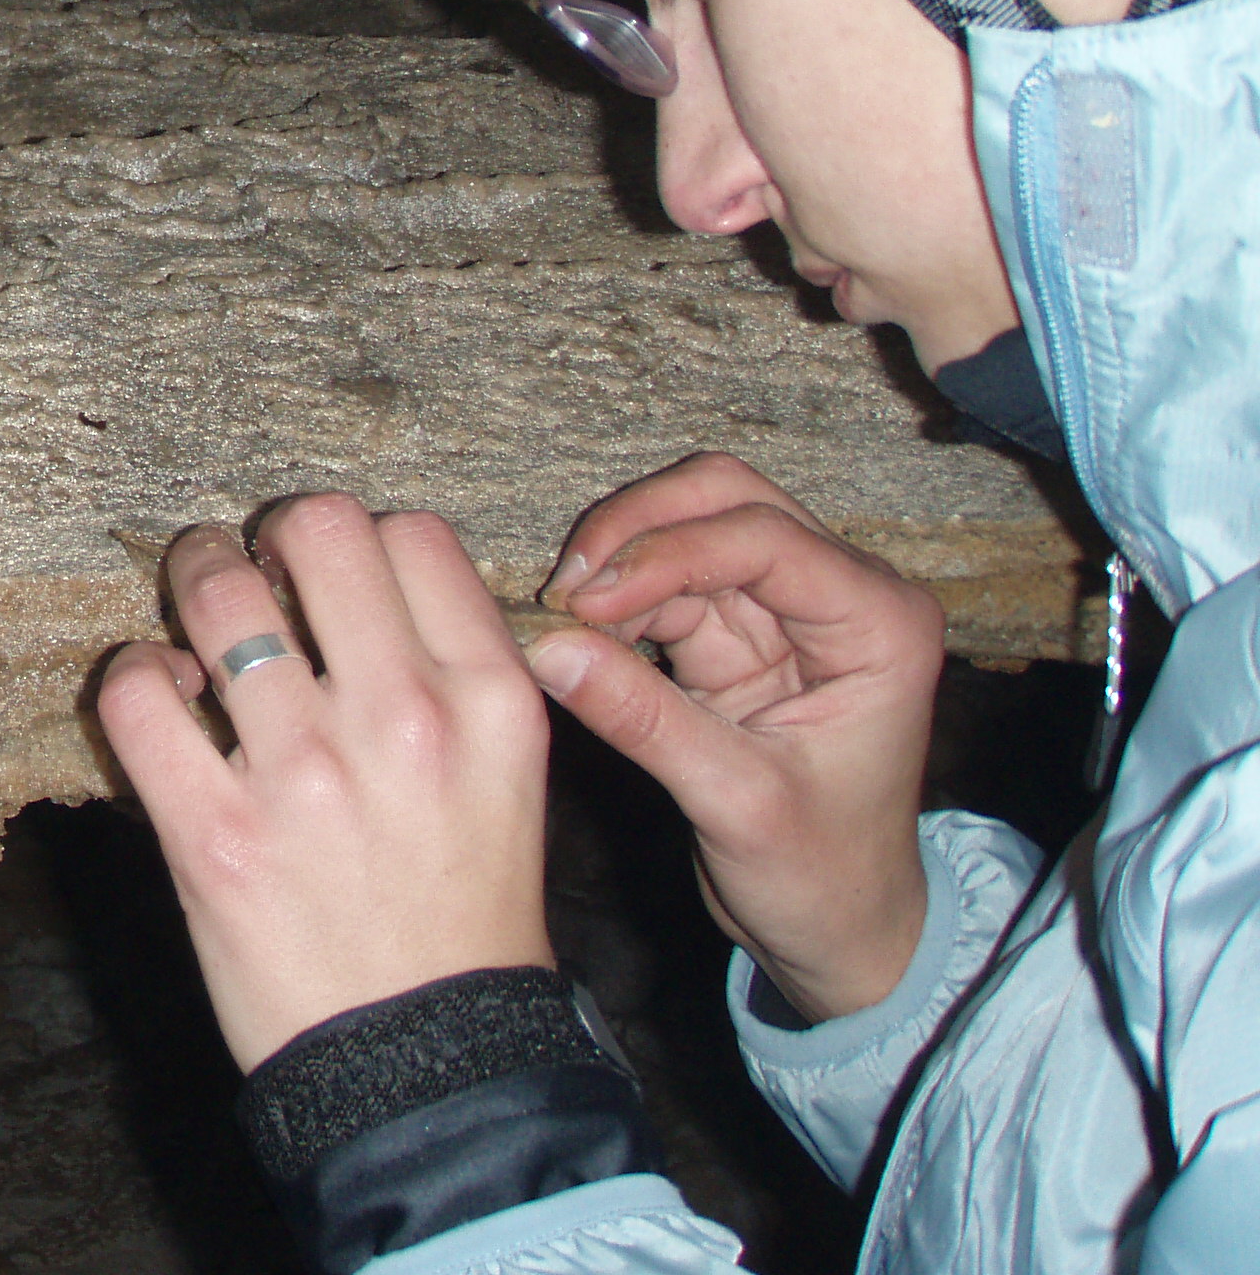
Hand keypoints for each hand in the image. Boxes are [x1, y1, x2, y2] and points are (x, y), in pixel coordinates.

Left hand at [95, 494, 554, 1070]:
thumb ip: (449, 675)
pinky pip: (137, 693)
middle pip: (319, 528)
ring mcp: (305, 775)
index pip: (413, 536)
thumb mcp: (506, 779)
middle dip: (270, 533)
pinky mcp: (215, 834)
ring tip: (192, 612)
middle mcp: (405, 719)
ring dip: (194, 582)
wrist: (428, 1067)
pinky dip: (133, 674)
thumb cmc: (463, 920)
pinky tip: (158, 695)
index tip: (327, 574)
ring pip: (221, 592)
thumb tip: (360, 583)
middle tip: (251, 567)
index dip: (359, 538)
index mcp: (490, 702)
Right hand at [529, 453, 942, 1022]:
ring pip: (687, 524)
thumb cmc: (822, 878)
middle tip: (566, 588)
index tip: (585, 598)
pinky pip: (664, 578)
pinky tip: (575, 629)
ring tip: (561, 614)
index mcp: (878, 624)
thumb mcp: (738, 806)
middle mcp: (841, 594)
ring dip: (617, 556)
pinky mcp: (737, 630)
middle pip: (725, 498)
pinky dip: (614, 592)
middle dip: (638, 527)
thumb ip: (645, 722)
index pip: (763, 538)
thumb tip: (548, 649)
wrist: (839, 928)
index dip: (666, 551)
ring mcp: (785, 606)